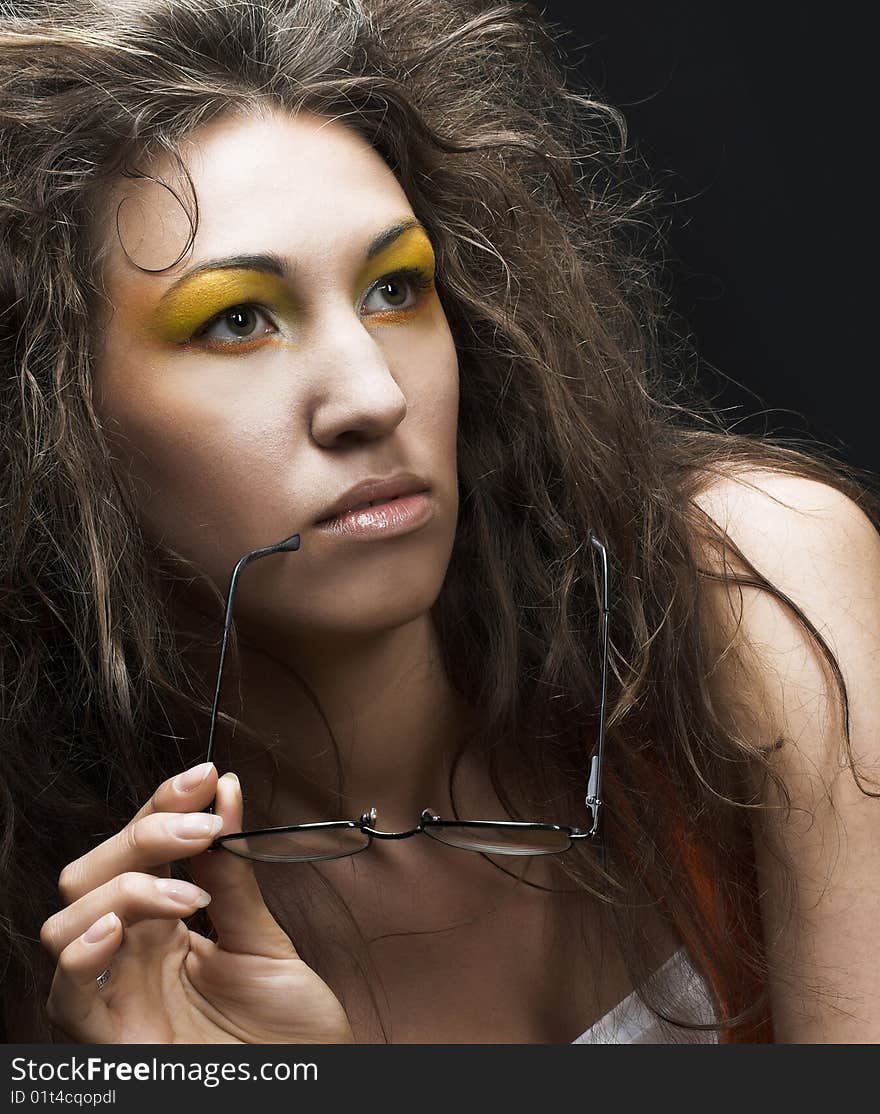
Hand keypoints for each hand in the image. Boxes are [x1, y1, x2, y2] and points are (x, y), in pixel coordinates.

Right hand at [40, 763, 353, 1043]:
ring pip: (65, 922)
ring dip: (122, 888)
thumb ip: (234, 874)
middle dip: (140, 834)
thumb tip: (224, 791)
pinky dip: (82, 954)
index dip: (162, 805)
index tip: (203, 777)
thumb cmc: (288, 1031)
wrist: (308, 1091)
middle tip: (201, 828)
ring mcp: (116, 996)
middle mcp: (130, 954)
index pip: (139, 847)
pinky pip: (67, 996)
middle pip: (91, 873)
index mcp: (164, 925)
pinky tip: (119, 929)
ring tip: (185, 894)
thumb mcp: (264, 941)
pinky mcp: (112, 1042)